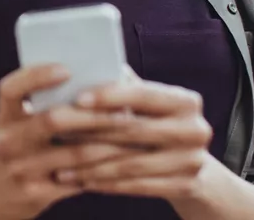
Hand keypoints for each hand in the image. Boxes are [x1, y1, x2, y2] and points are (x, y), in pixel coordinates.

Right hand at [0, 65, 140, 219]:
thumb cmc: (16, 151)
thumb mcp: (16, 126)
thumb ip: (42, 104)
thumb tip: (93, 81)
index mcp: (6, 118)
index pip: (11, 89)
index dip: (37, 76)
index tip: (66, 69)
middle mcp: (10, 142)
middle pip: (52, 120)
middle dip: (93, 114)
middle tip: (124, 109)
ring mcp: (23, 169)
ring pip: (75, 153)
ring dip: (110, 143)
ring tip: (134, 134)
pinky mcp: (39, 193)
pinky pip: (79, 179)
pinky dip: (104, 169)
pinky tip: (123, 160)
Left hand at [62, 71, 214, 201]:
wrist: (190, 162)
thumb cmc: (155, 123)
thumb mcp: (147, 104)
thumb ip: (123, 86)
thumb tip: (84, 65)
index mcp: (186, 101)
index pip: (143, 95)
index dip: (110, 96)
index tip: (78, 98)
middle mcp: (196, 129)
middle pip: (135, 131)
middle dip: (92, 132)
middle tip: (57, 133)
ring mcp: (193, 161)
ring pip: (132, 164)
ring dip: (92, 166)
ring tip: (61, 166)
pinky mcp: (186, 187)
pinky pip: (137, 187)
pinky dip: (106, 184)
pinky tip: (82, 182)